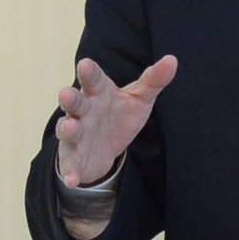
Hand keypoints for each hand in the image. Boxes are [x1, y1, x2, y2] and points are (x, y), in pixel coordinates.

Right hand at [54, 54, 177, 189]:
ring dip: (67, 129)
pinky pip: (70, 165)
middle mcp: (83, 111)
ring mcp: (76, 134)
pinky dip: (69, 172)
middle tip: (66, 93)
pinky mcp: (74, 158)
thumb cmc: (119, 114)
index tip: (86, 64)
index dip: (89, 73)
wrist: (106, 148)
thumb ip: (153, 80)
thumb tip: (173, 60)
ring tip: (70, 127)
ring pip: (67, 129)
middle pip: (75, 102)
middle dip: (70, 98)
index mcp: (98, 92)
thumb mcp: (139, 98)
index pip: (94, 80)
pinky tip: (72, 179)